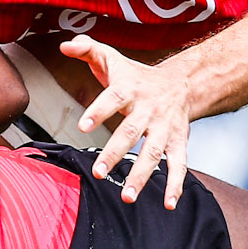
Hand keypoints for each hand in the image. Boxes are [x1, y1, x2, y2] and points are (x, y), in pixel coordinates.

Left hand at [59, 35, 192, 208]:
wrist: (183, 82)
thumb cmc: (137, 75)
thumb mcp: (112, 58)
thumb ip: (87, 49)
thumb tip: (64, 44)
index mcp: (129, 89)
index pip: (112, 98)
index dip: (98, 110)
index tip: (83, 126)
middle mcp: (148, 109)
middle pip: (131, 131)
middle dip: (115, 153)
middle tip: (98, 172)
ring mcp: (165, 127)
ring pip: (154, 153)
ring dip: (141, 175)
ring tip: (127, 196)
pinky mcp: (178, 141)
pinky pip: (179, 164)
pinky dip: (176, 185)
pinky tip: (169, 204)